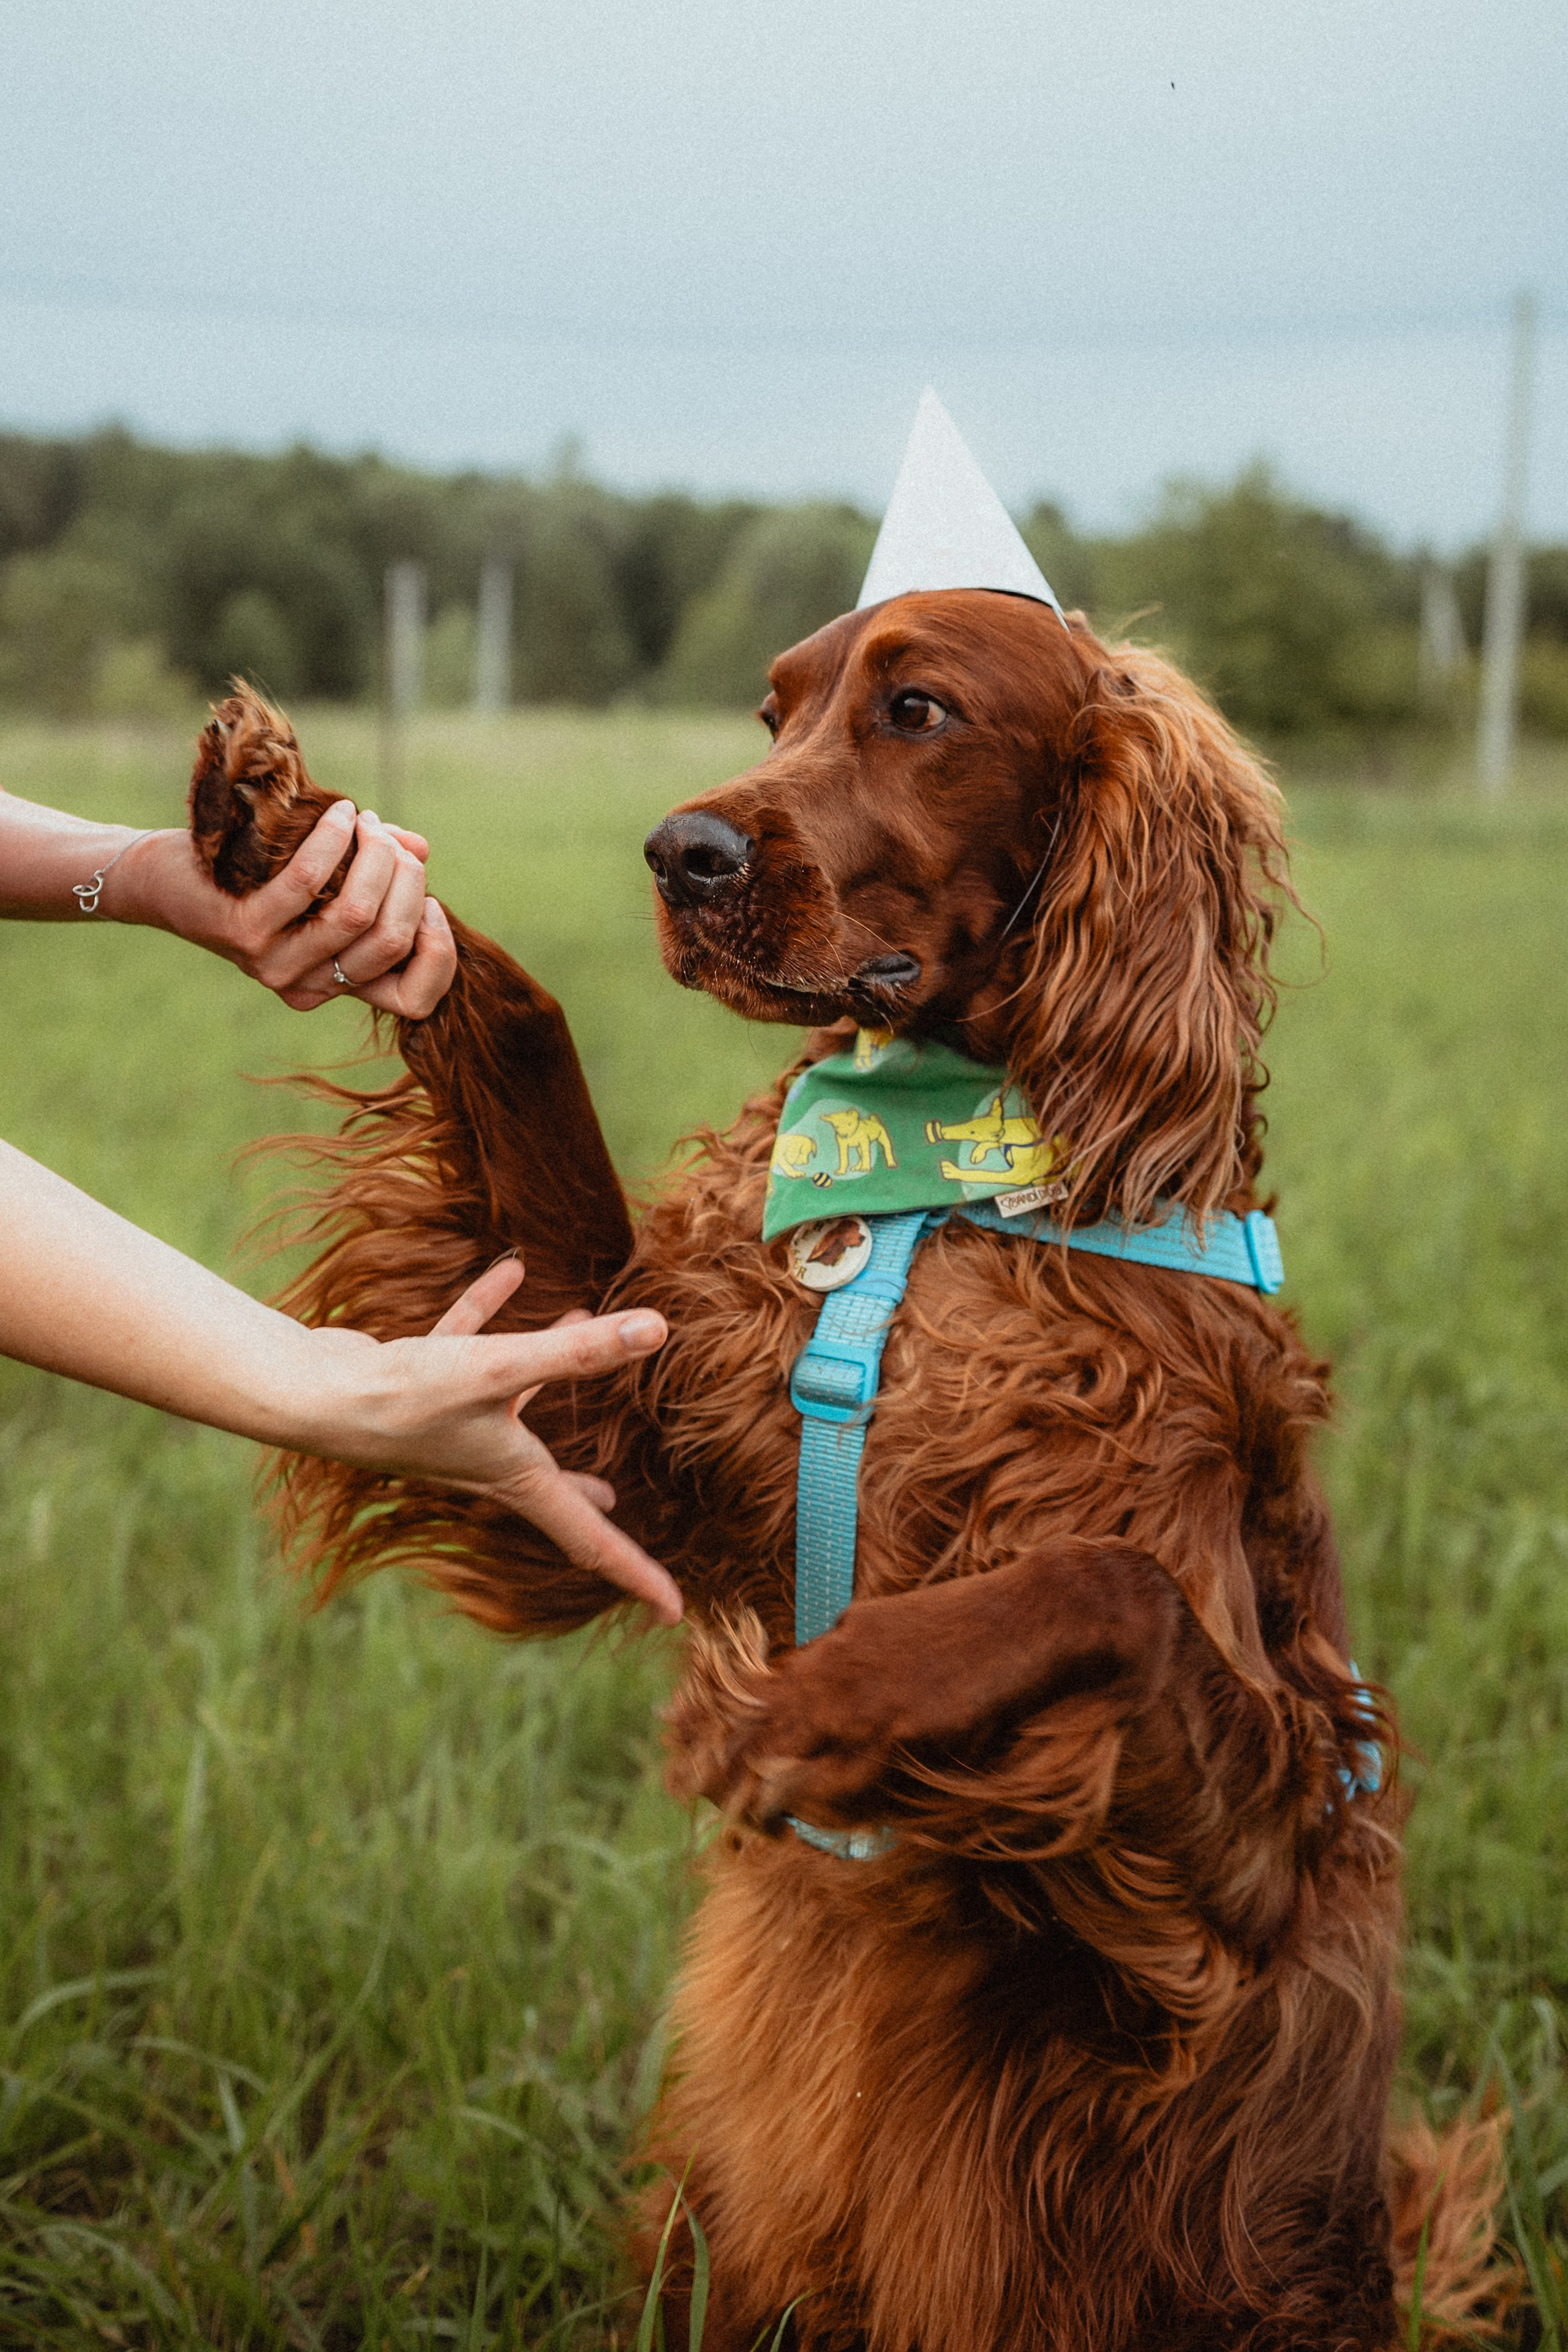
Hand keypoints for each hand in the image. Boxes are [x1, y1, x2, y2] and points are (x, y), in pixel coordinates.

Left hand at [112, 806, 456, 1015]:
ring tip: (365, 822)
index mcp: (335, 985)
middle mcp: (307, 986)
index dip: (439, 950)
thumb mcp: (323, 882)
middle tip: (388, 839)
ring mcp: (275, 964)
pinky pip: (310, 883)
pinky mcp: (246, 932)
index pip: (414, 1000)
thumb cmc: (251, 876)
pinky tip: (340, 814)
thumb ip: (373, 874)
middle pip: (392, 940)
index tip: (429, 902)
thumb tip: (420, 849)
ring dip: (375, 855)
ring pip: (358, 914)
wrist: (163, 879)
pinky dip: (335, 839)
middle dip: (406, 878)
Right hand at [301, 1260, 681, 1624]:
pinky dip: (488, 1315)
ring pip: (511, 1409)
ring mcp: (450, 1429)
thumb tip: (658, 1328)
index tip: (676, 1613)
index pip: (591, 1542)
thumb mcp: (502, 1371)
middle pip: (551, 1489)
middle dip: (583, 1499)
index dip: (637, 1575)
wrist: (310, 1393)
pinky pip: (467, 1348)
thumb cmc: (405, 1399)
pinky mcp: (420, 1388)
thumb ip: (579, 1352)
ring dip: (549, 1378)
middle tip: (615, 1505)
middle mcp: (486, 1465)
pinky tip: (509, 1273)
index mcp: (516, 1480)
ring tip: (582, 1341)